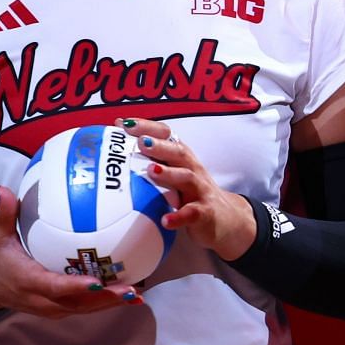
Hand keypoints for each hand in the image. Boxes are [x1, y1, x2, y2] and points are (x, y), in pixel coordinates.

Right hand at [0, 185, 134, 315]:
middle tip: (132, 290)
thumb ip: (5, 215)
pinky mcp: (57, 309)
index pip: (53, 287)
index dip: (75, 286)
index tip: (98, 283)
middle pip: (76, 304)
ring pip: (83, 309)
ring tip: (137, 295)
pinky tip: (127, 295)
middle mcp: (40, 299)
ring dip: (110, 304)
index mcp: (27, 281)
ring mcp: (49, 308)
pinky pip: (82, 308)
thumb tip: (5, 189)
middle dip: (104, 299)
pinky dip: (104, 303)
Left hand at [122, 120, 256, 259]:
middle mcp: (193, 170)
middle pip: (179, 152)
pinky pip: (192, 213)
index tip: (125, 124)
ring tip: (152, 171)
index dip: (148, 127)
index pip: (168, 136)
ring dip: (170, 173)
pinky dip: (179, 217)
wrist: (227, 220)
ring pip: (188, 178)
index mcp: (183, 159)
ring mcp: (200, 191)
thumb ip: (152, 159)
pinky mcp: (205, 213)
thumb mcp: (174, 174)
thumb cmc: (191, 194)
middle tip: (141, 142)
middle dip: (160, 145)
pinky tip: (165, 220)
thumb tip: (117, 138)